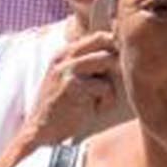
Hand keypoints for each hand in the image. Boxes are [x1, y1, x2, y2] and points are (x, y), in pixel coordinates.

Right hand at [19, 30, 120, 149]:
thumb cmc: (66, 106)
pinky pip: (105, 87)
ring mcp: (66, 68)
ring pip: (108, 61)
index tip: (122, 65)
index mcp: (65, 52)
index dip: (116, 47)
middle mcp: (64, 56)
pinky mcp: (71, 85)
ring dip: (111, 83)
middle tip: (113, 82)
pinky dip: (106, 102)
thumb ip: (93, 64)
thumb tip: (124, 52)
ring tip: (100, 99)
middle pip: (104, 41)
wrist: (42, 130)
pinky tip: (93, 110)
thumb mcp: (76, 79)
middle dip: (116, 60)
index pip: (98, 36)